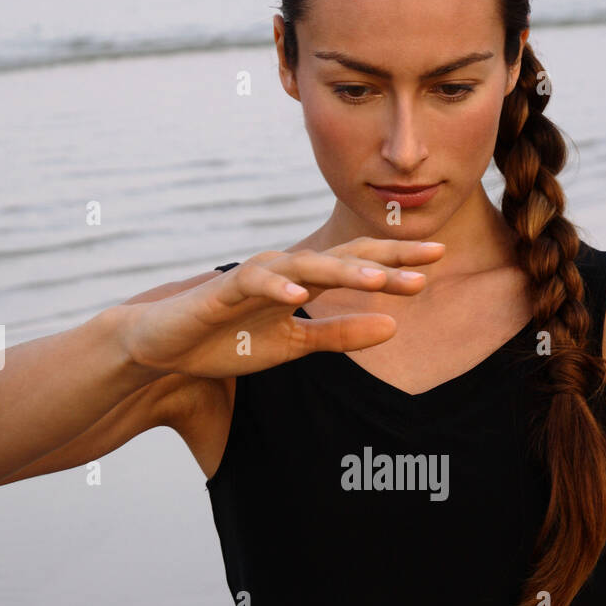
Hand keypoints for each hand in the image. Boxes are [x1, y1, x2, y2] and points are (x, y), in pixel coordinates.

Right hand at [118, 237, 445, 377]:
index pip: (359, 266)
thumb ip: (342, 336)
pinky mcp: (223, 290)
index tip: (438, 262)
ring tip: (379, 279)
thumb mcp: (296, 346)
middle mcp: (286, 270)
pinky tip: (298, 295)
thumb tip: (394, 327)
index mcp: (305, 282)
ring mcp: (255, 276)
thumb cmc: (229, 340)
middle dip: (385, 260)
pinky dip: (275, 288)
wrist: (167, 346)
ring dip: (342, 272)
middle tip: (429, 260)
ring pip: (306, 266)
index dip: (397, 264)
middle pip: (343, 258)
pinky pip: (253, 284)